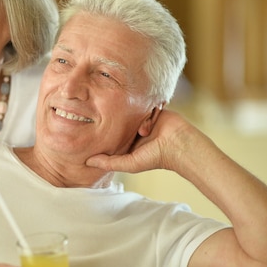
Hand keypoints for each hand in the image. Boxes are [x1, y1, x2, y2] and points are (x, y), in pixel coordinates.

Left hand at [86, 110, 200, 173]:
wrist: (179, 143)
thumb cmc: (156, 157)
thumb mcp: (129, 163)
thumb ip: (109, 163)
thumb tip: (87, 162)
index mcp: (127, 143)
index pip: (110, 135)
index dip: (101, 132)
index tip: (88, 127)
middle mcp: (133, 130)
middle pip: (117, 121)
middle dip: (112, 119)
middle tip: (100, 112)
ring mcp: (141, 119)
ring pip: (127, 111)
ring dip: (128, 113)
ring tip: (129, 117)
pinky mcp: (150, 109)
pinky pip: (141, 103)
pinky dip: (141, 108)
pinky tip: (143, 114)